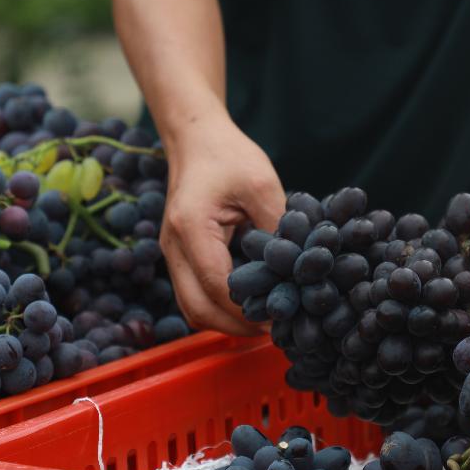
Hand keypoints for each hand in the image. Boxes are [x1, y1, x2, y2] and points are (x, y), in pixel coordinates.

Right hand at [160, 113, 285, 334]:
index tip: (282, 316)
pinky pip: (195, 294)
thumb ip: (277, 225)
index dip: (248, 308)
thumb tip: (298, 267)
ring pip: (193, 308)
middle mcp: (173, 247)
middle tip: (276, 330)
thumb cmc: (228, 155)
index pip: (217, 285)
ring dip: (227, 321)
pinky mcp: (180, 256)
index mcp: (190, 228)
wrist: (195, 138)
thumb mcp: (261, 183)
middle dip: (237, 327)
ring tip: (266, 321)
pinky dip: (219, 307)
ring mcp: (172, 254)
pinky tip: (252, 303)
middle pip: (197, 309)